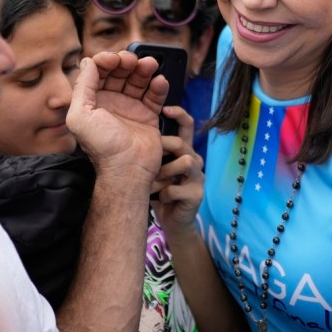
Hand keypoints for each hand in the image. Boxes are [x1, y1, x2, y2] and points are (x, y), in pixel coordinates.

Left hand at [67, 52, 166, 183]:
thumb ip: (82, 87)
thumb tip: (87, 61)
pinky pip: (154, 95)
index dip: (105, 61)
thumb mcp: (81, 116)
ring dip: (144, 69)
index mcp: (92, 102)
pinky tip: (159, 81)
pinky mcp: (148, 116)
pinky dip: (158, 86)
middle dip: (126, 62)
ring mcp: (130, 108)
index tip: (113, 59)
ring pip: (138, 81)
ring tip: (150, 64)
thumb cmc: (102, 147)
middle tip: (132, 60)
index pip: (98, 72)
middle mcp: (111, 103)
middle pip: (119, 73)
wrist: (128, 170)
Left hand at [151, 106, 204, 234]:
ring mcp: (198, 178)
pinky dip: (162, 195)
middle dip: (162, 149)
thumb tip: (133, 132)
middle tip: (148, 161)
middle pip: (181, 143)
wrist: (173, 222)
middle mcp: (194, 160)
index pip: (188, 125)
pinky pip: (175, 188)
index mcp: (185, 150)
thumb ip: (153, 152)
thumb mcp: (156, 168)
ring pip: (184, 162)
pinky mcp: (197, 195)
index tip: (164, 109)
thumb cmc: (161, 191)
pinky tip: (159, 200)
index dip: (179, 114)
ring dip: (163, 173)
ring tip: (153, 184)